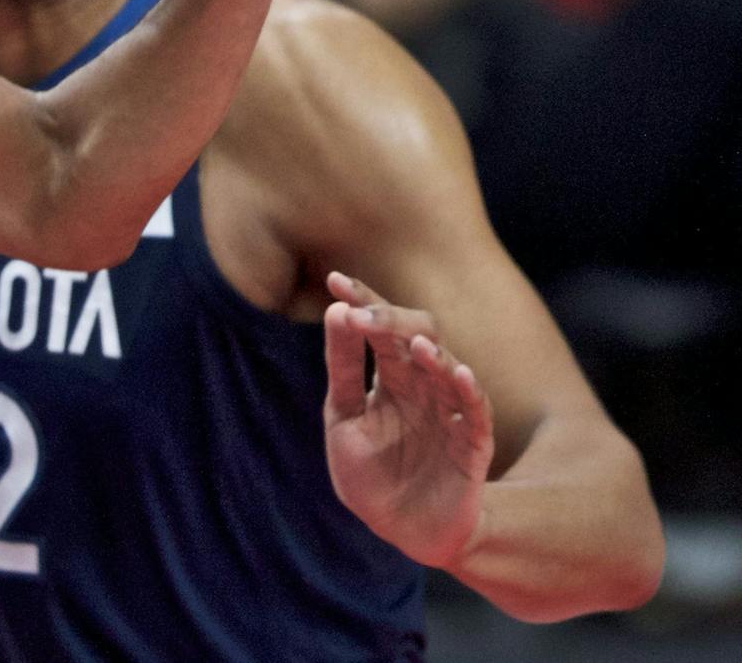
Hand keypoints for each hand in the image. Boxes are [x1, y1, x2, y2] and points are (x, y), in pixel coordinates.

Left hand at [322, 272, 494, 569]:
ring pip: (447, 369)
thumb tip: (334, 310)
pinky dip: (467, 390)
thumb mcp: (344, 416)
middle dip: (390, 322)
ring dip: (431, 355)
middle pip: (415, 336)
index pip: (379, 327)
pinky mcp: (471, 444)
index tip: (334, 279)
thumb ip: (342, 368)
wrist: (402, 530)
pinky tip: (457, 372)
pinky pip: (474, 411)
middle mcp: (423, 387)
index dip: (362, 300)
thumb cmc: (371, 472)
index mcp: (390, 378)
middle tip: (360, 316)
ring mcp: (449, 412)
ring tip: (413, 343)